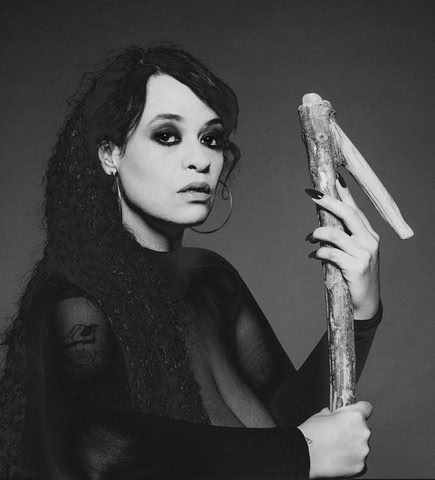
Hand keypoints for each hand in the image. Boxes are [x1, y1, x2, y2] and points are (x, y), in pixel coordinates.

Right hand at [297, 401, 372, 477]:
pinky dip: (350, 458)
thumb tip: (331, 414)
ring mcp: (362, 450)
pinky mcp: (360, 465)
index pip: (366, 407)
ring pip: (361, 444)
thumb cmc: (311, 434)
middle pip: (363, 428)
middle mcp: (363, 432)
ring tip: (336, 447)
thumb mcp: (320, 415)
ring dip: (352, 445)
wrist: (305, 455)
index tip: (356, 412)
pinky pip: (358, 459)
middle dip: (353, 430)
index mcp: (354, 416)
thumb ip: (332, 413)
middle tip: (338, 433)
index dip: (359, 409)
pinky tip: (337, 456)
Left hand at [305, 174, 380, 319]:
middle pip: (348, 214)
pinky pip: (331, 253)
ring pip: (335, 234)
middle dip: (329, 202)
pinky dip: (319, 253)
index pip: (355, 208)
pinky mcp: (356, 267)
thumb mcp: (351, 252)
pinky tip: (314, 256)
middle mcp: (369, 240)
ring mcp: (364, 254)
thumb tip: (320, 222)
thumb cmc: (354, 275)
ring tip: (309, 239)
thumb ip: (341, 237)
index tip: (332, 179)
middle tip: (313, 195)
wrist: (365, 303)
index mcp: (369, 234)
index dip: (343, 193)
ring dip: (317, 234)